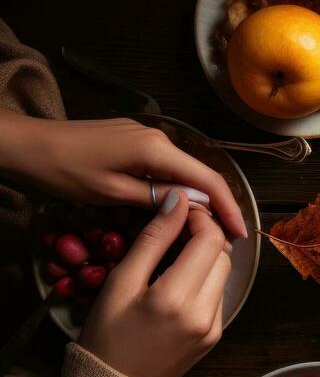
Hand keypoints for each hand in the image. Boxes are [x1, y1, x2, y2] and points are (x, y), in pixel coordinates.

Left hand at [0, 114, 245, 238]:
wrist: (24, 144)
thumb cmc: (63, 171)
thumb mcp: (111, 193)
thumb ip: (156, 199)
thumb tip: (194, 207)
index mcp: (156, 149)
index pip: (206, 180)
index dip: (227, 208)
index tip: (239, 236)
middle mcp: (158, 138)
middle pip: (199, 174)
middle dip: (216, 206)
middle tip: (226, 240)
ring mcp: (145, 136)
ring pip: (182, 171)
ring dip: (197, 199)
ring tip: (207, 229)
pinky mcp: (132, 140)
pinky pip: (165, 166)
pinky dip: (177, 188)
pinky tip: (178, 208)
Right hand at [80, 191, 231, 376]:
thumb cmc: (107, 335)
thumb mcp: (121, 282)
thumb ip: (153, 240)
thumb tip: (177, 201)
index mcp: (176, 299)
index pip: (210, 240)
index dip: (199, 218)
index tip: (179, 212)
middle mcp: (204, 314)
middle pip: (222, 255)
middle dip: (204, 236)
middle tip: (174, 231)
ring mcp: (214, 327)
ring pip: (223, 274)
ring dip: (205, 257)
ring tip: (172, 256)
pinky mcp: (215, 335)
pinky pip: (217, 295)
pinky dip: (203, 280)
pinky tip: (176, 282)